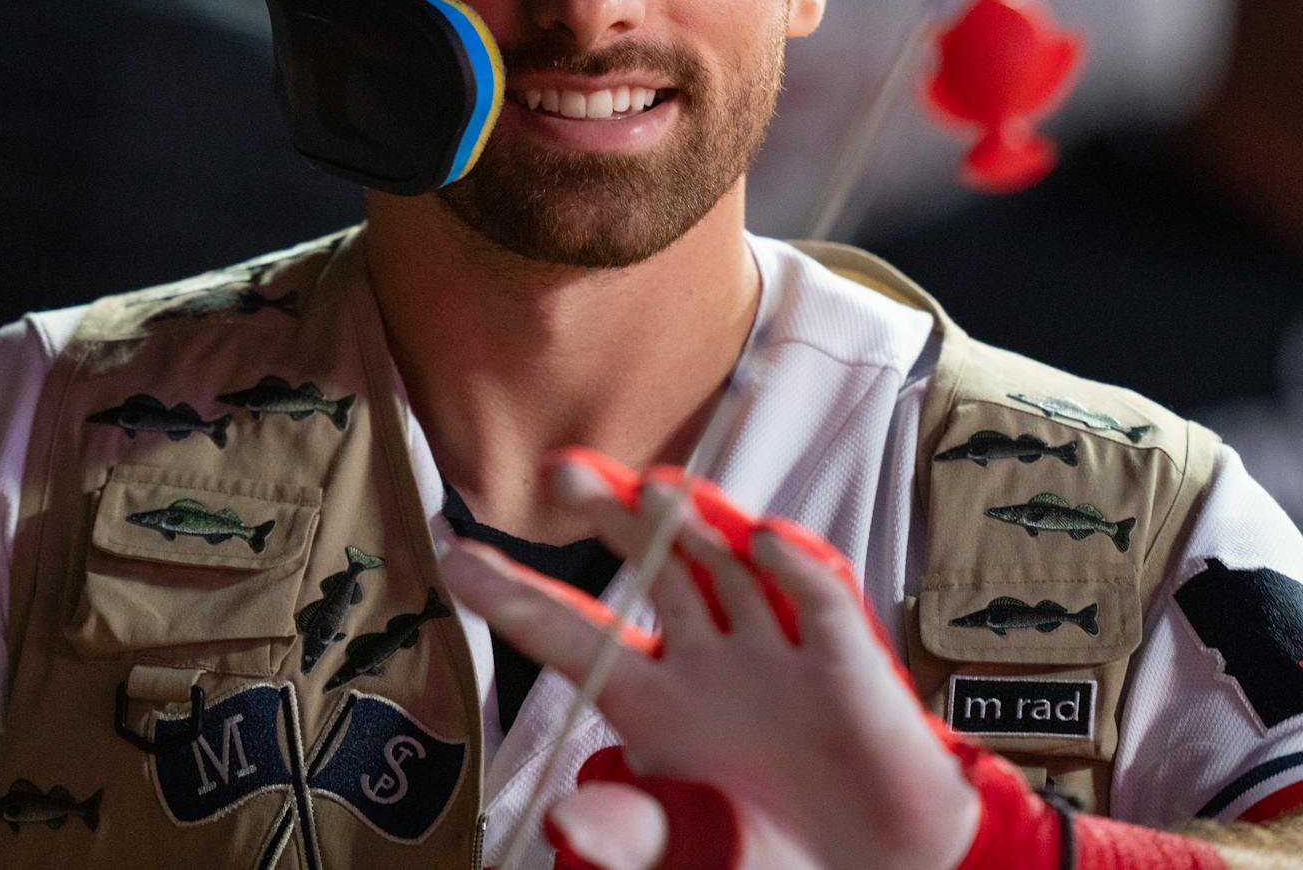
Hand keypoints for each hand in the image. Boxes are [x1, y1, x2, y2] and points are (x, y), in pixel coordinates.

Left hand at [441, 449, 979, 869]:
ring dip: (694, 523)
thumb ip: (629, 835)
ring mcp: (776, 651)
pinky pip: (818, 599)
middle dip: (611, 514)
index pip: (571, 635)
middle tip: (561, 472)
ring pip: (726, 564)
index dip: (515, 596)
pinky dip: (795, 567)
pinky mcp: (847, 660)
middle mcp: (707, 660)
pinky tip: (764, 541)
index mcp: (652, 704)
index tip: (454, 555)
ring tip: (653, 489)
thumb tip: (564, 815)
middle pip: (652, 567)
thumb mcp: (685, 855)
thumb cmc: (767, 858)